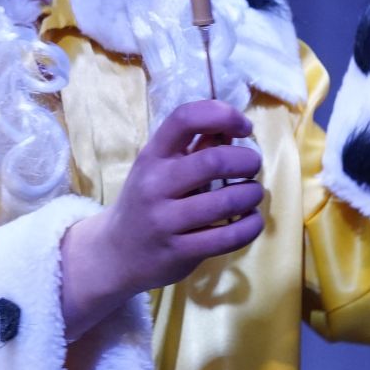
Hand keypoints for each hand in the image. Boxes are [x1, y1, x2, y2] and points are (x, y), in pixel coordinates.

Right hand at [60, 101, 263, 333]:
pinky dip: (250, 226)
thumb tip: (232, 127)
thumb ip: (195, 148)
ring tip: (253, 194)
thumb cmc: (147, 202)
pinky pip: (228, 237)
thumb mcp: (161, 169)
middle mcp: (155, 184)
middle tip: (253, 166)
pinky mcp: (180, 251)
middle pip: (213, 161)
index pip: (185, 118)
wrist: (116, 254)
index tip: (245, 128)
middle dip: (247, 160)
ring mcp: (165, 220)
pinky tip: (251, 220)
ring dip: (252, 194)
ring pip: (226, 201)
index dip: (223, 115)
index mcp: (152, 156)